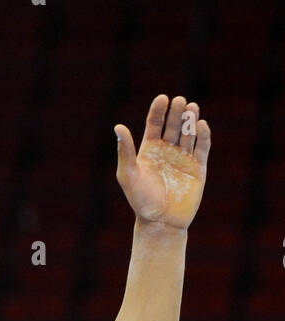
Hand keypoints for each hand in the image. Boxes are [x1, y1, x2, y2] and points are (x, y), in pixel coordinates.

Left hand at [114, 94, 210, 228]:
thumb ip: (125, 151)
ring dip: (190, 120)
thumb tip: (118, 127)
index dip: (159, 111)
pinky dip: (202, 136)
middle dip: (177, 112)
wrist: (160, 222)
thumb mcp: (128, 174)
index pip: (155, 124)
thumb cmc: (140, 200)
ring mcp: (184, 158)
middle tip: (180, 100)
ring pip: (188, 134)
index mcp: (150, 150)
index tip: (163, 98)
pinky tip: (201, 125)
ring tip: (191, 107)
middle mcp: (168, 151)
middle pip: (173, 126)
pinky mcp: (198, 168)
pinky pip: (202, 148)